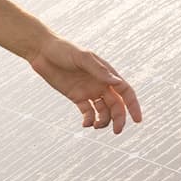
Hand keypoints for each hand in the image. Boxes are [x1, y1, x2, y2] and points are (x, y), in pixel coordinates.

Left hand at [27, 37, 142, 133]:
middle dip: (119, 119)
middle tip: (116, 131)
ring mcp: (89, 91)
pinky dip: (89, 120)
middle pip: (116, 105)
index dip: (133, 105)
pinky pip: (87, 112)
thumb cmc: (64, 50)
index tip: (137, 120)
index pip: (125, 91)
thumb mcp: (82, 58)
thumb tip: (117, 82)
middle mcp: (100, 84)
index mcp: (106, 74)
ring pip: (103, 111)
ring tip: (95, 126)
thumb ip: (99, 70)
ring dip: (103, 121)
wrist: (42, 52)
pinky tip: (86, 123)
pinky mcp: (76, 97)